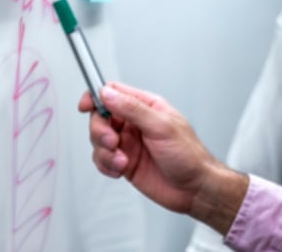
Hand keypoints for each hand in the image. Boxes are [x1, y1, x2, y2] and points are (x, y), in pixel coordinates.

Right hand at [79, 82, 247, 232]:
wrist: (194, 189)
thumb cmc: (189, 156)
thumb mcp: (162, 127)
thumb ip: (133, 109)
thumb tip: (109, 93)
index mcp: (147, 107)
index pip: (114, 92)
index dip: (96, 97)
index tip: (86, 105)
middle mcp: (135, 123)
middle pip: (101, 117)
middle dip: (100, 130)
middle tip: (112, 142)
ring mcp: (128, 143)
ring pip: (98, 140)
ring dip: (104, 152)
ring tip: (122, 160)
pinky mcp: (124, 162)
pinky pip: (102, 160)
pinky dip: (106, 165)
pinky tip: (120, 169)